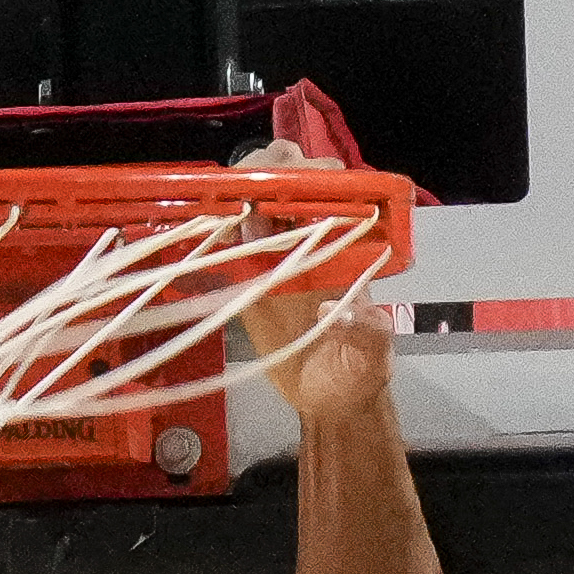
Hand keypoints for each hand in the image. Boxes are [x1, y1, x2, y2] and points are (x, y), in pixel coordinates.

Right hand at [232, 140, 396, 418]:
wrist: (332, 401)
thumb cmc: (360, 369)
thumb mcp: (376, 350)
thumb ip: (368, 329)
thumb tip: (339, 310)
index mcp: (343, 242)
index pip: (326, 185)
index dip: (306, 174)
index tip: (288, 190)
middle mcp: (307, 237)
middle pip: (281, 178)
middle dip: (261, 172)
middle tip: (245, 199)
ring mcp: (274, 257)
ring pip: (249, 204)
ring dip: (231, 200)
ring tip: (220, 218)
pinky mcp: (247, 284)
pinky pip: (226, 252)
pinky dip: (208, 242)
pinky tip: (198, 242)